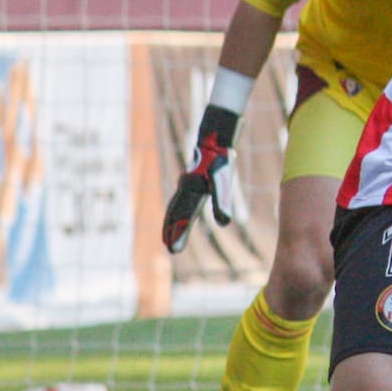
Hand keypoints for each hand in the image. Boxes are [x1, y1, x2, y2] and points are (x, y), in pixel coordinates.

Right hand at [163, 105, 238, 251]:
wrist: (213, 140)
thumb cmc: (220, 162)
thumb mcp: (224, 182)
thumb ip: (222, 203)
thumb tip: (224, 223)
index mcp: (192, 193)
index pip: (183, 218)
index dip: (179, 234)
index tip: (174, 250)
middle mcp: (184, 190)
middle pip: (174, 214)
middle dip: (171, 231)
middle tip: (169, 248)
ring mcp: (184, 185)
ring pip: (173, 207)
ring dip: (170, 222)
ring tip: (167, 236)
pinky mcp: (188, 182)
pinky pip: (177, 200)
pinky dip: (174, 211)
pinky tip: (176, 216)